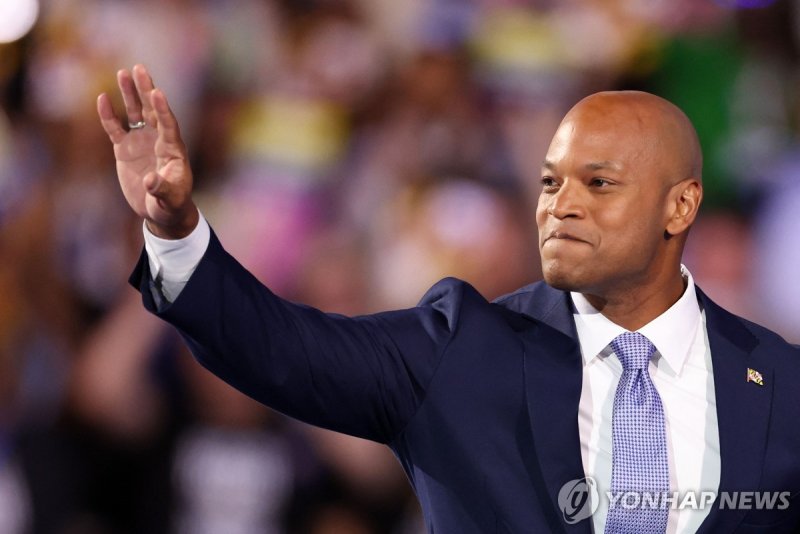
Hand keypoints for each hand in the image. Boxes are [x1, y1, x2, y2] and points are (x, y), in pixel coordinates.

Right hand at [97, 64, 197, 238]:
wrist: (160, 210)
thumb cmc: (171, 204)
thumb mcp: (169, 199)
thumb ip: (161, 188)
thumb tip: (150, 181)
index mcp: (173, 149)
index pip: (168, 124)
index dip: (163, 109)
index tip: (157, 93)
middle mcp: (158, 140)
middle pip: (152, 110)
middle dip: (146, 90)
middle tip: (139, 69)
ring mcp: (141, 142)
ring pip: (135, 113)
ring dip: (129, 94)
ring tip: (123, 73)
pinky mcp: (125, 149)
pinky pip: (115, 128)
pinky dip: (109, 115)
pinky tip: (103, 98)